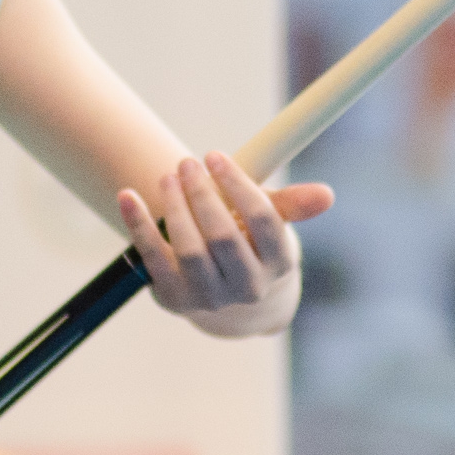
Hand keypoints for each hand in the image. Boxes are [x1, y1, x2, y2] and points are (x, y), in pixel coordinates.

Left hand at [117, 152, 333, 336]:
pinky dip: (138, 225)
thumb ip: (292, 205)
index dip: (238, 185)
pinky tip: (127, 195)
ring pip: (189, 250)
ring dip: (174, 208)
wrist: (228, 299)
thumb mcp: (273, 226)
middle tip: (187, 163)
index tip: (215, 155)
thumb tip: (327, 195)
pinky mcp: (174, 299)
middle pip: (223, 237)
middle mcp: (247, 287)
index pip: (263, 221)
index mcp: (277, 263)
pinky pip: (152, 259)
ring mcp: (210, 298)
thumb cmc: (252, 245)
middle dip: (202, 194)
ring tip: (168, 177)